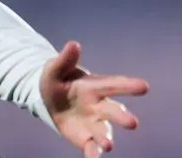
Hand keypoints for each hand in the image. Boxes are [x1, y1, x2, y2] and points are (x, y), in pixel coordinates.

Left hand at [41, 41, 148, 156]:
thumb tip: (73, 44)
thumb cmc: (57, 80)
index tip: (144, 87)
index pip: (114, 85)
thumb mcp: (55, 68)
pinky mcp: (84, 137)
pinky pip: (91, 147)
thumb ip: (65, 59)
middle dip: (122, 117)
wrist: (48, 98)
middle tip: (133, 123)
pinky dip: (93, 153)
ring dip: (106, 138)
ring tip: (108, 144)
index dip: (129, 86)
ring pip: (104, 132)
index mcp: (95, 86)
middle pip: (114, 111)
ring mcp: (93, 123)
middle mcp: (99, 106)